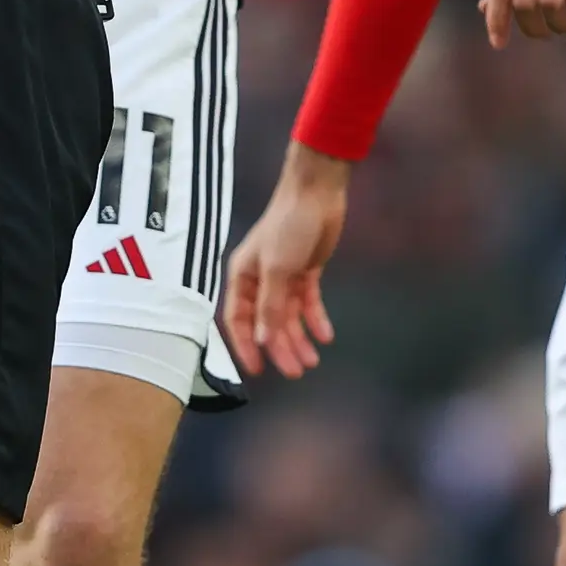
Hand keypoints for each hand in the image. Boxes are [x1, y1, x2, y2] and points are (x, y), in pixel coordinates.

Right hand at [222, 145, 351, 379]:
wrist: (316, 194)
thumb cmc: (288, 227)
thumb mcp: (276, 269)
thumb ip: (270, 307)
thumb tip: (264, 340)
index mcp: (243, 277)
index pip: (239, 320)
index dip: (246, 345)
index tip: (257, 371)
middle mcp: (260, 280)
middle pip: (268, 323)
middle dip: (281, 348)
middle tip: (297, 372)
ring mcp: (284, 277)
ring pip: (289, 316)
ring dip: (300, 338)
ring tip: (313, 360)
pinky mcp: (306, 272)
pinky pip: (308, 302)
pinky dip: (316, 319)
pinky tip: (326, 336)